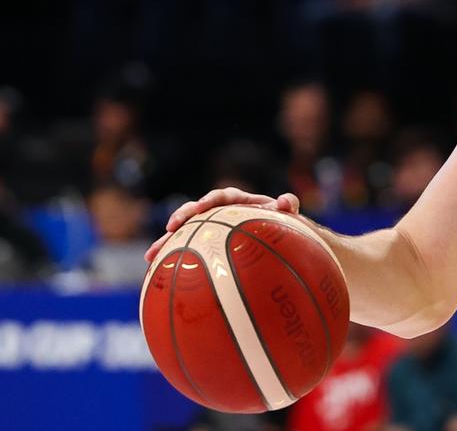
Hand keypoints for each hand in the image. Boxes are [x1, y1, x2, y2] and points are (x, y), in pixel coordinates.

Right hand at [144, 188, 300, 263]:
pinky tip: (158, 275)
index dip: (208, 200)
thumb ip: (288, 205)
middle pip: (195, 212)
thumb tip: (286, 200)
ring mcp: (211, 229)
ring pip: (185, 233)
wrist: (278, 239)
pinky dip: (173, 260)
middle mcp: (220, 213)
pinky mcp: (206, 246)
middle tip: (169, 228)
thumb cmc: (282, 223)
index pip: (220, 197)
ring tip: (150, 255)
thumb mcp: (287, 214)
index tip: (200, 209)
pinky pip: (187, 251)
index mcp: (238, 201)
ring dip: (167, 242)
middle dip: (180, 218)